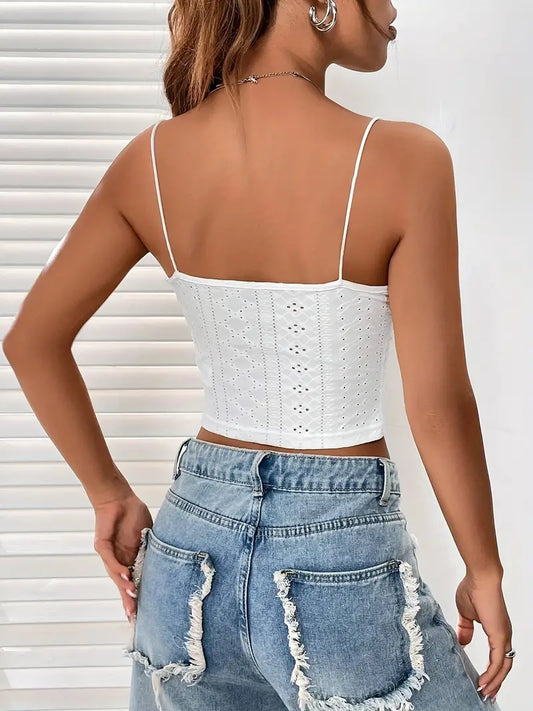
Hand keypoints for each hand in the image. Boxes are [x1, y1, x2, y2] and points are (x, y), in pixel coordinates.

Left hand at [92, 490, 152, 621]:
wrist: (118, 497)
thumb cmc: (133, 514)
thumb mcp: (147, 536)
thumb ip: (151, 549)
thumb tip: (166, 563)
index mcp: (130, 559)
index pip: (133, 581)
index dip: (137, 596)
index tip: (142, 614)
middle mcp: (118, 560)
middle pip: (122, 584)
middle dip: (128, 600)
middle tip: (134, 616)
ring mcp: (109, 554)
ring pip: (115, 574)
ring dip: (124, 585)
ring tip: (132, 596)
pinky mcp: (102, 545)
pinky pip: (110, 559)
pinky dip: (117, 568)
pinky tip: (125, 575)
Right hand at [454, 571, 512, 700]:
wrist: (479, 577)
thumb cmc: (472, 588)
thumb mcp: (466, 613)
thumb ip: (465, 629)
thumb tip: (463, 642)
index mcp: (497, 630)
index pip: (499, 656)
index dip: (493, 671)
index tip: (484, 682)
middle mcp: (504, 635)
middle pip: (505, 666)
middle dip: (496, 682)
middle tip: (487, 694)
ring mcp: (504, 635)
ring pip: (504, 666)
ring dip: (495, 682)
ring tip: (485, 692)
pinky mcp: (500, 635)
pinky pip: (498, 661)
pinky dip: (493, 674)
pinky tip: (484, 682)